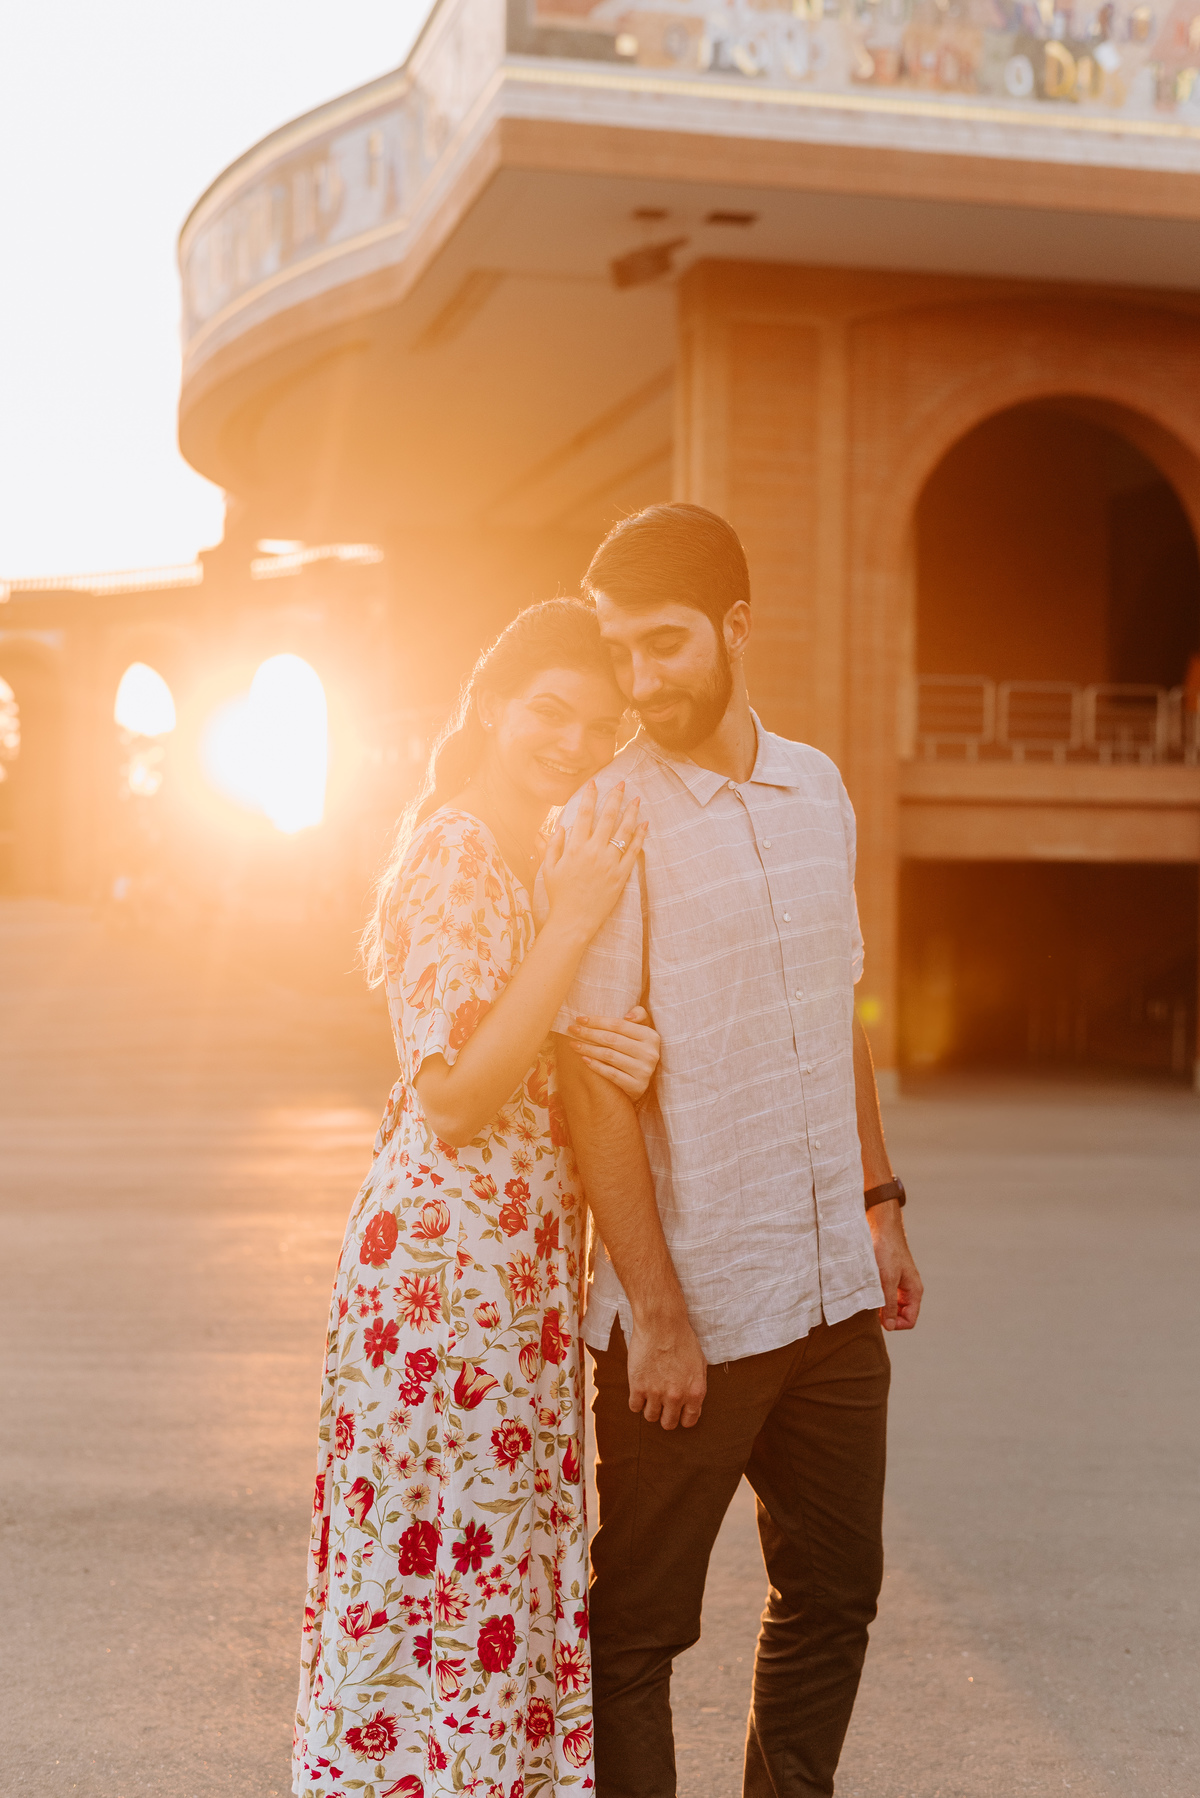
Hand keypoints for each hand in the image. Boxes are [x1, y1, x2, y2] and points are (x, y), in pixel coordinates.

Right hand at [541, 781, 646, 941]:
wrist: (573, 921)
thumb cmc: (559, 895)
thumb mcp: (549, 869)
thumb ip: (552, 846)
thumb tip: (559, 827)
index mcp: (575, 848)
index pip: (584, 815)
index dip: (590, 797)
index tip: (594, 783)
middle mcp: (593, 852)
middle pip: (607, 818)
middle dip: (615, 797)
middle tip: (621, 783)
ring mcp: (609, 863)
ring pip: (623, 831)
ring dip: (631, 813)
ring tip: (637, 799)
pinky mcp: (621, 875)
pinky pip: (633, 852)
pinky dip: (640, 836)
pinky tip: (645, 824)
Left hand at [565, 1005, 659, 1098]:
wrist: (643, 1080)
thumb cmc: (638, 1049)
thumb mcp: (643, 1030)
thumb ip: (639, 1015)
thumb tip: (627, 1016)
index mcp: (651, 1036)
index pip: (619, 1025)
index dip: (597, 1021)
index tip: (579, 1018)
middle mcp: (650, 1053)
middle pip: (612, 1039)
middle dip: (589, 1033)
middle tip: (572, 1029)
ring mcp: (644, 1071)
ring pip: (609, 1056)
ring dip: (588, 1049)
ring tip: (574, 1044)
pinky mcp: (637, 1086)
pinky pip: (611, 1074)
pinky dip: (595, 1066)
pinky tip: (584, 1059)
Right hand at [627, 1307, 706, 1429]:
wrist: (661, 1323)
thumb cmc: (682, 1339)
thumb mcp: (700, 1363)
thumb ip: (696, 1386)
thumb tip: (692, 1402)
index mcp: (695, 1392)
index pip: (689, 1421)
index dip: (682, 1417)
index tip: (677, 1411)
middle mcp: (676, 1396)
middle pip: (668, 1424)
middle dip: (666, 1416)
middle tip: (663, 1405)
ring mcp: (656, 1393)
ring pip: (650, 1417)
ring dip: (651, 1408)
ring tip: (650, 1395)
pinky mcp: (637, 1386)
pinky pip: (635, 1407)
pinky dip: (637, 1401)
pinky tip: (640, 1390)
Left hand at [868, 1201, 922, 1330]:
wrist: (881, 1227)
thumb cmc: (887, 1250)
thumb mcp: (887, 1279)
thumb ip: (889, 1303)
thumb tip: (890, 1326)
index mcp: (914, 1291)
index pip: (909, 1321)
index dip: (895, 1324)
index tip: (879, 1317)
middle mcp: (908, 1289)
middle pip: (900, 1315)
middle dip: (887, 1314)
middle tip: (872, 1305)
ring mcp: (899, 1283)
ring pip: (891, 1305)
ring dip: (880, 1304)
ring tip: (869, 1295)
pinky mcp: (888, 1277)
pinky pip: (884, 1294)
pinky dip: (876, 1295)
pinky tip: (867, 1288)